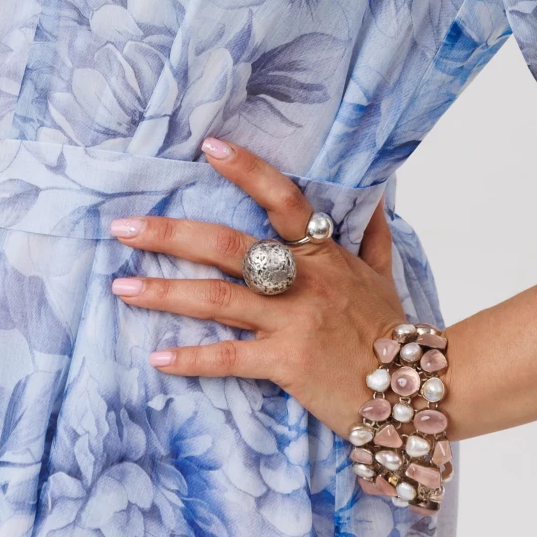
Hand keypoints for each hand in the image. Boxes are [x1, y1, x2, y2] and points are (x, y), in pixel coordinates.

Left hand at [109, 137, 404, 437]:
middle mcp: (304, 278)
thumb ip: (371, 234)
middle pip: (228, 245)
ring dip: (164, 292)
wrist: (415, 391)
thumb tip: (375, 196)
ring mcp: (294, 320)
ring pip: (218, 298)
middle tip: (123, 226)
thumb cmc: (391, 330)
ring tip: (121, 287)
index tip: (209, 146)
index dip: (248, 170)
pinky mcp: (287, 363)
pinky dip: (193, 359)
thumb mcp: (383, 274)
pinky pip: (230, 358)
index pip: (283, 198)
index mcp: (323, 251)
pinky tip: (158, 358)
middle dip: (171, 234)